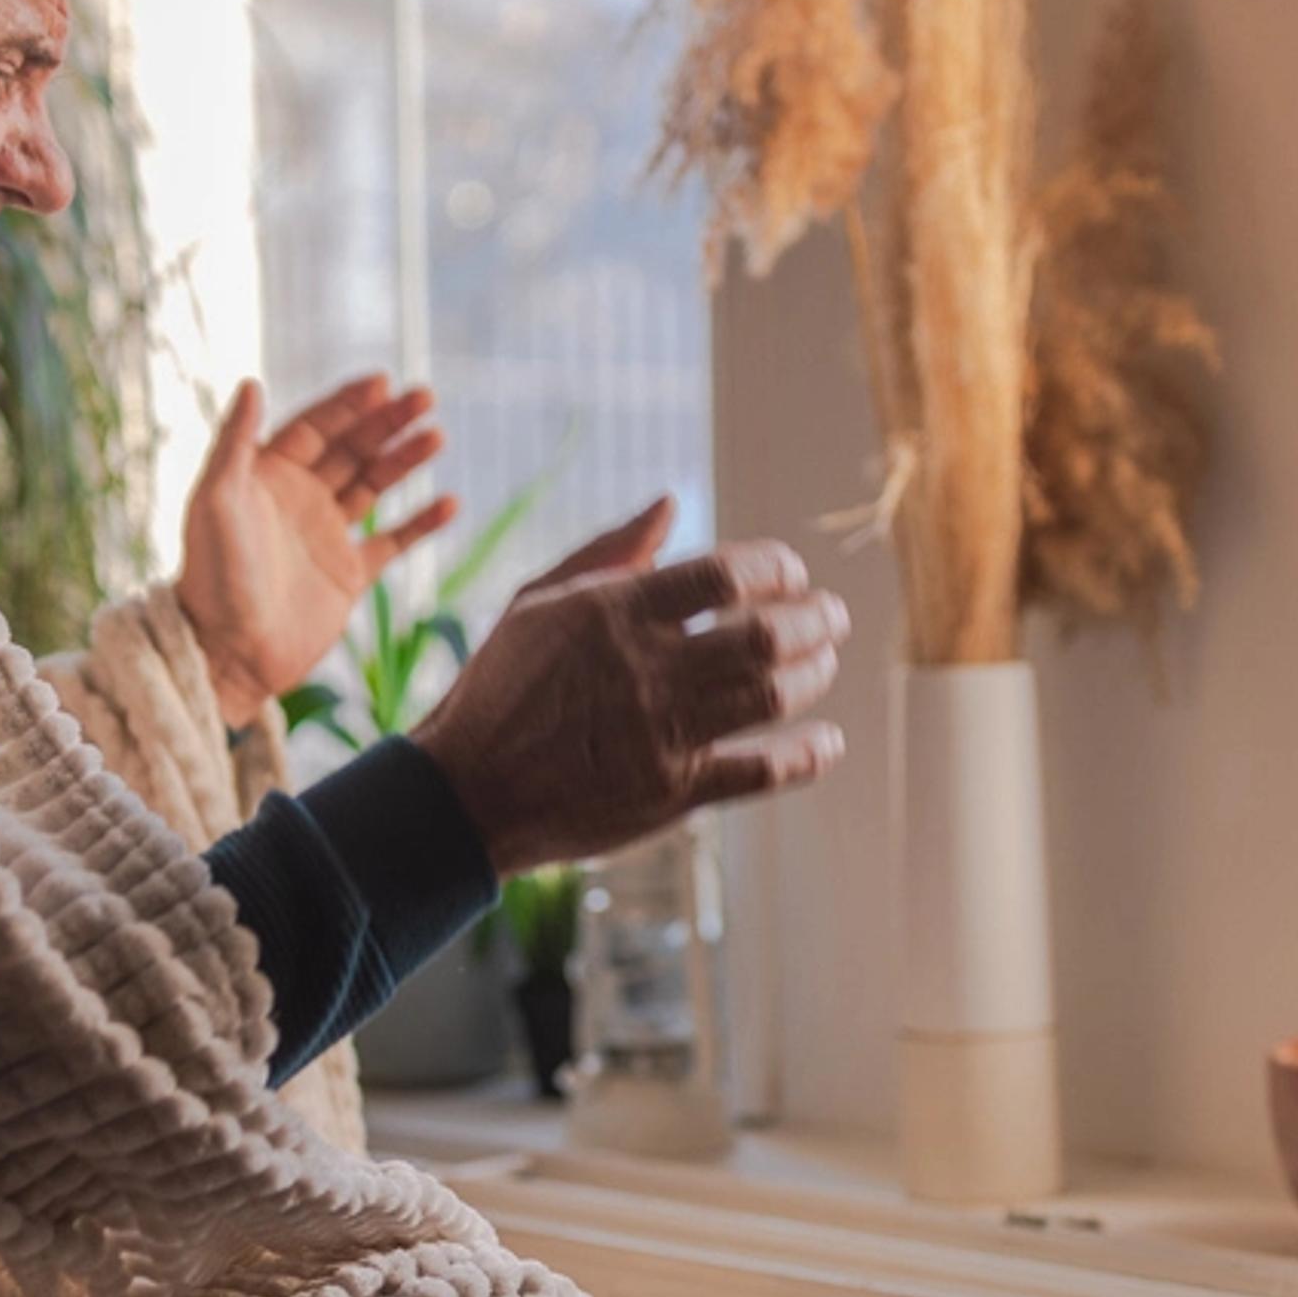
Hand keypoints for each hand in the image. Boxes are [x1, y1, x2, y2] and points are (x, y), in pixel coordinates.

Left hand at [175, 373, 457, 728]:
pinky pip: (392, 542)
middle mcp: (299, 499)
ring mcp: (326, 536)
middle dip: (387, 421)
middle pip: (351, 448)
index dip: (348, 403)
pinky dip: (421, 523)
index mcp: (266, 476)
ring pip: (375, 485)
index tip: (383, 382)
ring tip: (436, 436)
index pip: (315, 427)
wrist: (230, 653)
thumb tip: (250, 382)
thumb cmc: (212, 576)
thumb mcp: (214, 501)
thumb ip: (233, 442)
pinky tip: (449, 502)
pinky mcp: (347, 576)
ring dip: (405, 459)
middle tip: (426, 397)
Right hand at [410, 499, 849, 874]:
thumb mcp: (537, 603)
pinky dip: (807, 755)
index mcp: (614, 613)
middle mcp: (645, 670)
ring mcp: (662, 734)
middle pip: (766, 634)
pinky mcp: (671, 795)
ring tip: (825, 663)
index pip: (726, 575)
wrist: (465, 793)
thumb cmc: (499, 688)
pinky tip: (827, 741)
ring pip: (772, 696)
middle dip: (817, 619)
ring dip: (816, 674)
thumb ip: (609, 551)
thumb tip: (670, 502)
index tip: (792, 574)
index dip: (777, 568)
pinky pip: (761, 772)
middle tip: (832, 616)